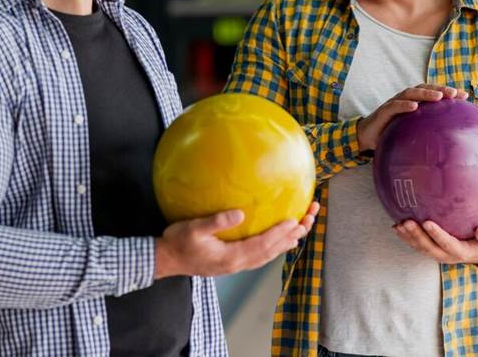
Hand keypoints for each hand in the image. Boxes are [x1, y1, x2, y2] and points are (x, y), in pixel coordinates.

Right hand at [155, 201, 319, 277]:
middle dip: (293, 235)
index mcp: (231, 257)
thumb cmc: (177, 242)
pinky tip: (281, 237)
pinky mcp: (234, 262)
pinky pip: (262, 254)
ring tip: (304, 226)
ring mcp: (237, 265)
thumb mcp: (193, 229)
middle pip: (272, 251)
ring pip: (269, 254)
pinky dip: (276, 245)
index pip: (262, 245)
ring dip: (288, 240)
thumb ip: (216, 221)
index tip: (295, 220)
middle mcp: (239, 264)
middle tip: (310, 218)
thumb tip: (239, 213)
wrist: (166, 260)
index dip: (280, 233)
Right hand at [357, 84, 468, 152]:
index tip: (465, 96)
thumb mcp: (411, 133)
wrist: (366, 137)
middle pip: (424, 89)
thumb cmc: (391, 134)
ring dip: (425, 93)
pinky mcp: (383, 111)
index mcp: (413, 103)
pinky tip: (414, 107)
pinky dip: (404, 105)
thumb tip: (449, 148)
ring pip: (410, 93)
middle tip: (455, 93)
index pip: (432, 93)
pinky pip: (394, 106)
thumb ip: (426, 133)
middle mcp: (404, 100)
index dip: (447, 92)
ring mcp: (393, 104)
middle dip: (440, 89)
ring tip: (438, 96)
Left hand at [393, 219, 477, 264]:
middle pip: (428, 247)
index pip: (447, 243)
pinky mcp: (430, 251)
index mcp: (461, 252)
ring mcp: (436, 254)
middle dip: (416, 235)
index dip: (436, 234)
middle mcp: (446, 256)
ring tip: (398, 225)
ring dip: (408, 237)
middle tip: (406, 222)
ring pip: (419, 247)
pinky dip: (405, 237)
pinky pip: (416, 245)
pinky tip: (396, 227)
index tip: (427, 222)